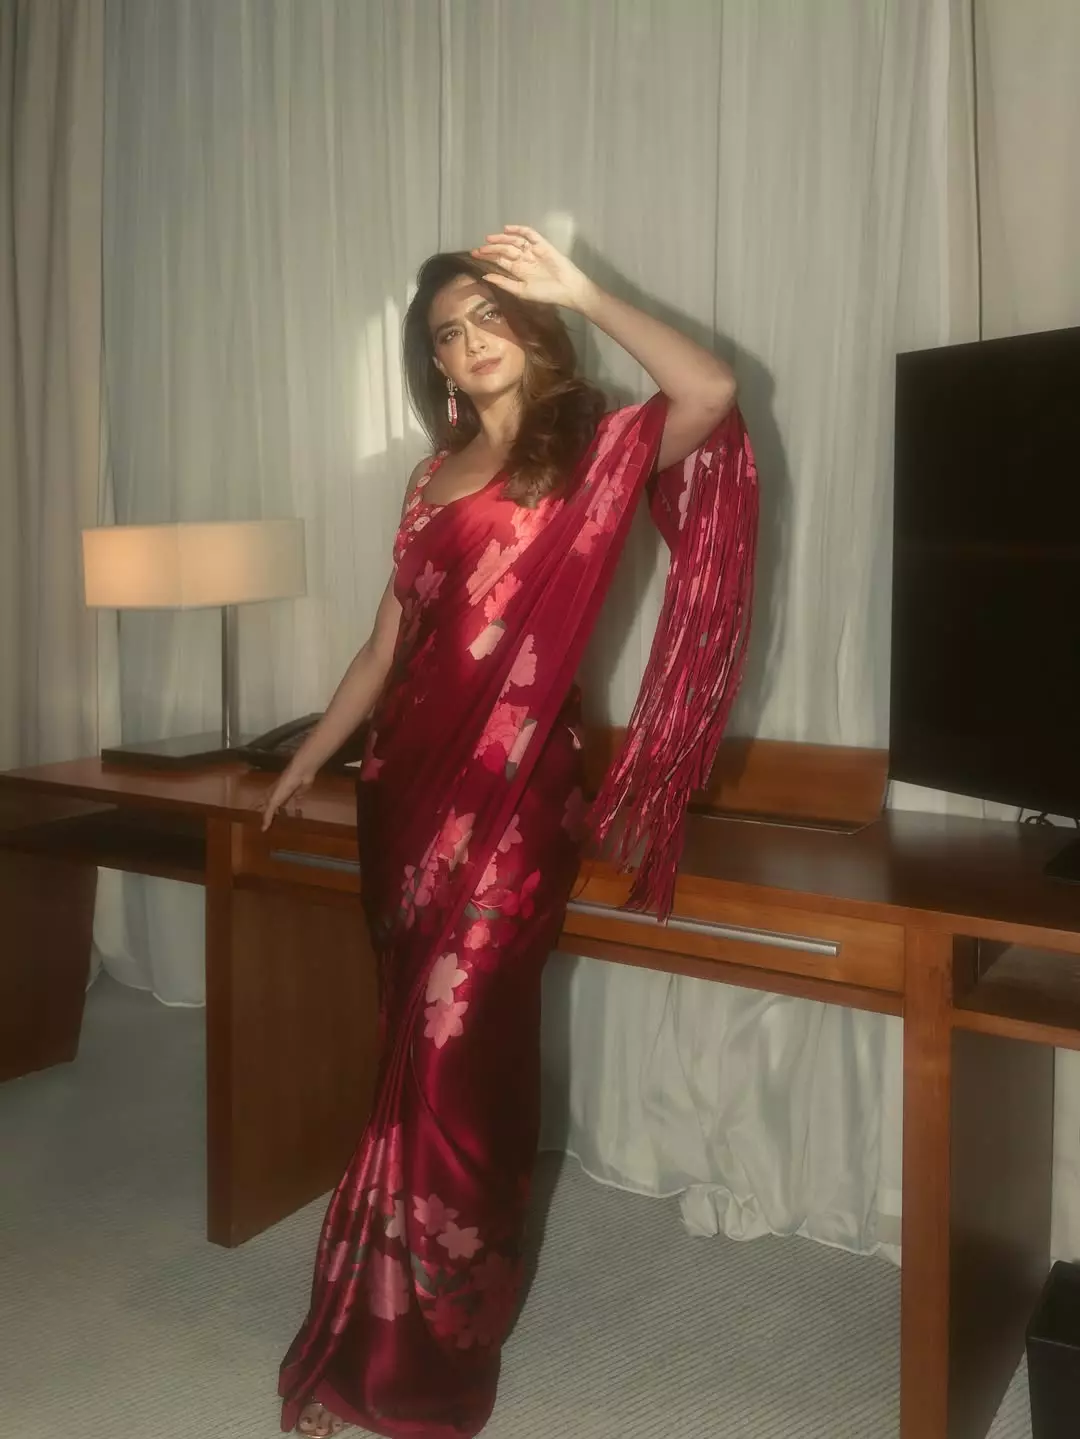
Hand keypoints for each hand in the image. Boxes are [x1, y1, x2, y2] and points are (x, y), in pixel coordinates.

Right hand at [259, 762, 314, 831]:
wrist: (300, 774)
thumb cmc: (283, 786)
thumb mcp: (273, 801)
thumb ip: (268, 814)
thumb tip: (262, 829)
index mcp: (267, 795)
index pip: (258, 804)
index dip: (254, 810)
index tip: (249, 819)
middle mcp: (276, 795)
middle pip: (271, 806)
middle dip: (268, 814)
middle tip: (266, 826)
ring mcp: (287, 795)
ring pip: (283, 806)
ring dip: (282, 814)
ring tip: (281, 825)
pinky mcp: (298, 794)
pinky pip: (296, 804)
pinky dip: (296, 810)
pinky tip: (296, 817)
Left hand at [472, 225, 596, 311]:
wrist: (567, 289)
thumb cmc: (546, 294)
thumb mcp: (521, 291)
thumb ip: (504, 283)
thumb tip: (484, 276)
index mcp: (518, 270)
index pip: (500, 260)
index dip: (488, 256)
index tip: (475, 254)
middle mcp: (524, 258)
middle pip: (505, 249)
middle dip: (492, 248)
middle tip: (480, 247)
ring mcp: (533, 250)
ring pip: (514, 240)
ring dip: (502, 238)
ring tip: (489, 238)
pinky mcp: (542, 244)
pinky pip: (529, 234)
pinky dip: (519, 230)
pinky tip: (507, 229)